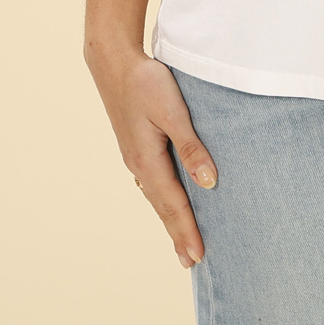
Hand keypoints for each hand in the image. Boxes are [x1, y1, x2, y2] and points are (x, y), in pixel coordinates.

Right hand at [86, 47, 216, 268]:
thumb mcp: (173, 111)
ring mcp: (134, 156)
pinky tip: (166, 200)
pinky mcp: (135, 145)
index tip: (199, 256)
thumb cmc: (146, 83)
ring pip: (156, 195)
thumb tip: (208, 182)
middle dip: (178, 234)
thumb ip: (191, 145)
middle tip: (192, 262)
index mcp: (148, 160)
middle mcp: (139, 164)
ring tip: (181, 240)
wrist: (114, 62)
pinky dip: (163, 199)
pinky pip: (152, 182)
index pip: (174, 204)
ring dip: (170, 219)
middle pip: (163, 207)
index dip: (188, 231)